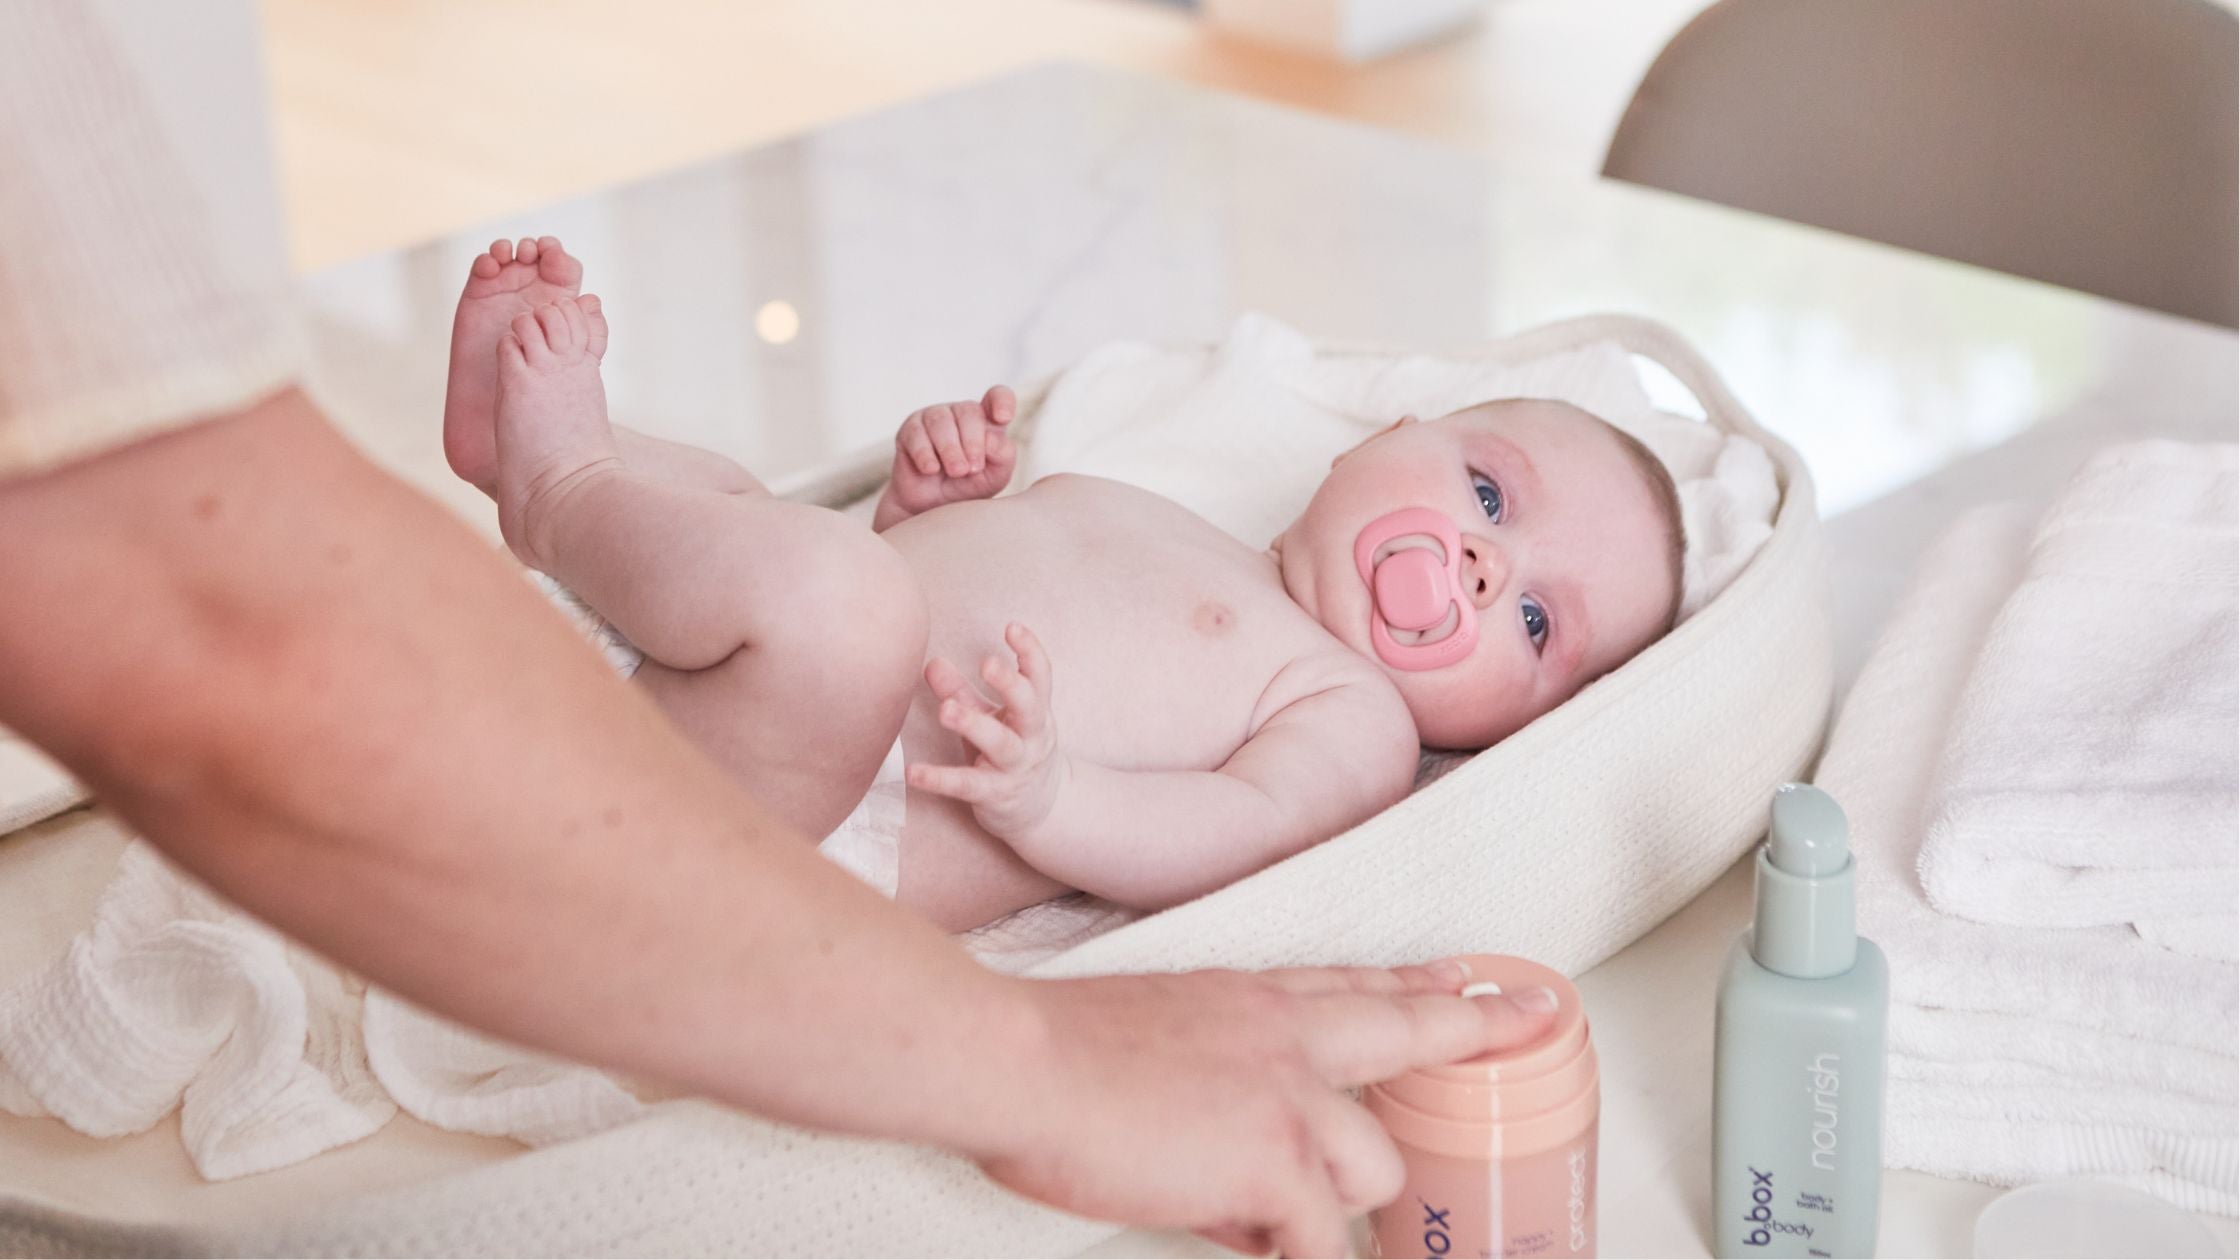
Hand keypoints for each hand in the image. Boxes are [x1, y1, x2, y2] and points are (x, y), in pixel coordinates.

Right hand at [887, 385, 1017, 516]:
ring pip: (941, 421)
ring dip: (950, 450)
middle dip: (972, 442)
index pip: (998, 396)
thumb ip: (1002, 455)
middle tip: (971, 469)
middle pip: (969, 411)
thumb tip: (992, 437)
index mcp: (987, 420)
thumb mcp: (995, 476)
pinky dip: (926, 454)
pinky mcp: (910, 430)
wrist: (933, 507)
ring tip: (956, 472)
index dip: (1002, 401)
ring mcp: (934, 418)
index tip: (1003, 418)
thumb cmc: (968, 487)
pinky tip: (931, 470)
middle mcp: (960, 413)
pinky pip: (917, 434)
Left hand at [908, 622, 1064, 843]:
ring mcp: (1015, 767)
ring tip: (946, 711)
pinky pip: (967, 785)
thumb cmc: (1011, 754)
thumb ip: (961, 692)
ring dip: (974, 725)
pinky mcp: (994, 794)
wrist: (1041, 810)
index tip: (1012, 627)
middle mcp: (1031, 737)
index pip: (1040, 676)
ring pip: (1000, 744)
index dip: (1030, 651)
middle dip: (1010, 684)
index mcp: (1034, 712)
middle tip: (988, 663)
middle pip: (1029, 706)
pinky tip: (914, 773)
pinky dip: (940, 779)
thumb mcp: (991, 719)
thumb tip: (931, 662)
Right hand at [980, 962, 1559, 1257]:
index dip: (1417, 984)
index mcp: (1245, 998)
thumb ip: (1209, 1096)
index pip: (1351, 984)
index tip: (1465, 978)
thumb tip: (1232, 1183)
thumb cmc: (1047, 1056)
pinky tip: (1252, 1243)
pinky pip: (1319, 1242)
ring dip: (1328, 1201)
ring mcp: (1288, 1096)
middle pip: (1406, 1029)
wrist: (1013, 1060)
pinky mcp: (1277, 1164)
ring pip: (1372, 1164)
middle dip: (1477, 1027)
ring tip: (1251, 1211)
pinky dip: (1290, 1257)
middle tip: (1529, 1016)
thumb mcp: (1147, 1045)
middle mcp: (1281, 1032)